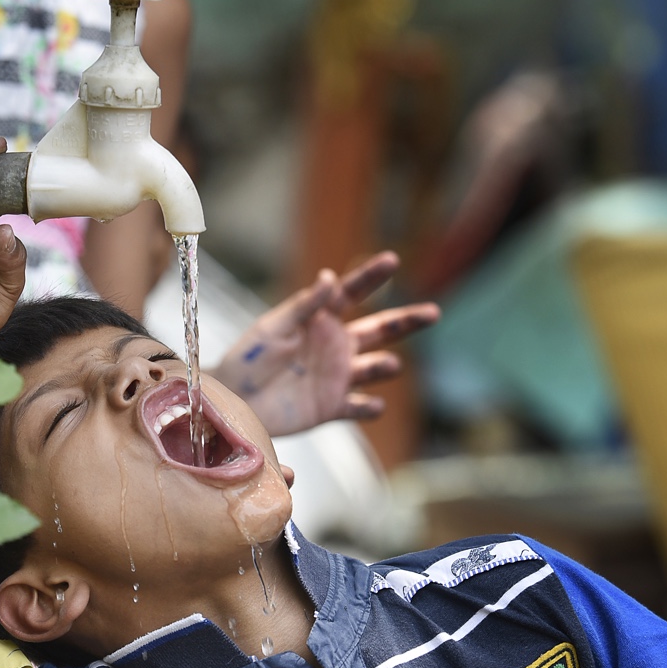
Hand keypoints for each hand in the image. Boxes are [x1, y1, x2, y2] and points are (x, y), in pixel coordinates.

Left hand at [211, 252, 439, 437]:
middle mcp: (335, 345)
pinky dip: (368, 407)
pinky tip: (374, 404)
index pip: (352, 293)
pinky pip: (357, 407)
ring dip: (384, 366)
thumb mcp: (274, 327)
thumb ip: (304, 305)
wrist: (232, 400)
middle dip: (407, 320)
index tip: (392, 260)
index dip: (371, 277)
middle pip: (379, 330)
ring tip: (389, 363)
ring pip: (374, 368)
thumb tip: (330, 277)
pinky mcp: (331, 406)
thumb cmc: (247, 358)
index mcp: (320, 320)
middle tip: (434, 312)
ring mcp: (336, 376)